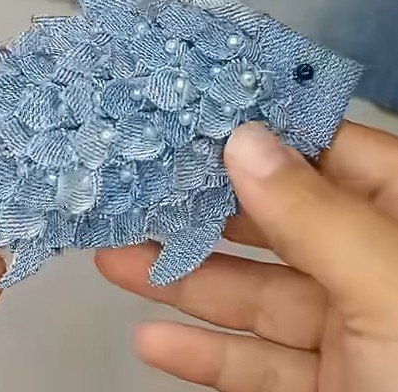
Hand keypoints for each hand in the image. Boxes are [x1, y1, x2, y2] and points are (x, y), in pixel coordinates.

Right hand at [97, 121, 397, 390]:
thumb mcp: (389, 289)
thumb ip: (316, 215)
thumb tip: (244, 140)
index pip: (333, 156)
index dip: (265, 136)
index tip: (192, 121)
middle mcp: (378, 274)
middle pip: (278, 229)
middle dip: (203, 216)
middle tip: (137, 196)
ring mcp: (350, 339)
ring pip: (256, 300)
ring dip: (184, 285)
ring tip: (116, 261)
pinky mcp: (322, 391)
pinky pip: (256, 367)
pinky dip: (204, 357)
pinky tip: (152, 340)